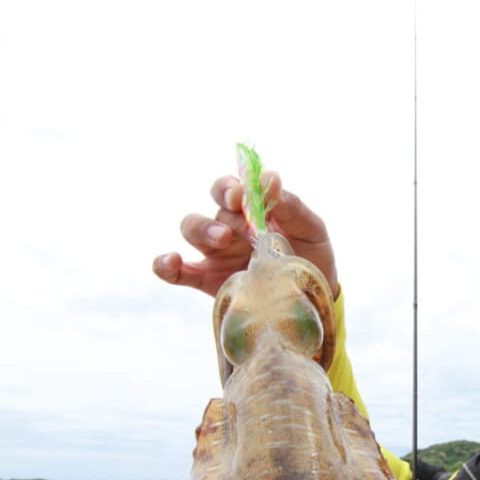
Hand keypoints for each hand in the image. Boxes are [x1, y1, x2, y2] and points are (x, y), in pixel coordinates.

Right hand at [153, 172, 338, 298]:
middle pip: (210, 206)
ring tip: (222, 240)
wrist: (313, 300)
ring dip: (202, 230)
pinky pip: (178, 271)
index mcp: (251, 210)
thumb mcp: (311, 230)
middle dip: (219, 211)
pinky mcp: (207, 280)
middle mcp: (229, 227)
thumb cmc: (311, 257)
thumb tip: (270, 179)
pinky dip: (166, 264)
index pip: (231, 188)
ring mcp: (216, 254)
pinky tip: (170, 262)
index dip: (230, 187)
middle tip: (236, 222)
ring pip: (192, 229)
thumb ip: (292, 206)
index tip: (241, 195)